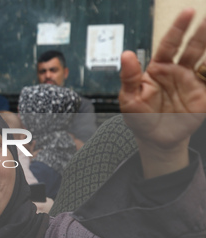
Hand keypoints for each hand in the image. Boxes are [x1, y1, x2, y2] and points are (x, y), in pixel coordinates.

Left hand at [119, 8, 205, 175]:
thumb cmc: (139, 117)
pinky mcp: (203, 95)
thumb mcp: (128, 99)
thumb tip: (126, 54)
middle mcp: (177, 71)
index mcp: (158, 68)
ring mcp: (192, 82)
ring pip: (205, 61)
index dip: (178, 28)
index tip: (188, 12)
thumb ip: (129, 77)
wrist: (154, 139)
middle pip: (192, 48)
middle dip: (201, 33)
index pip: (169, 44)